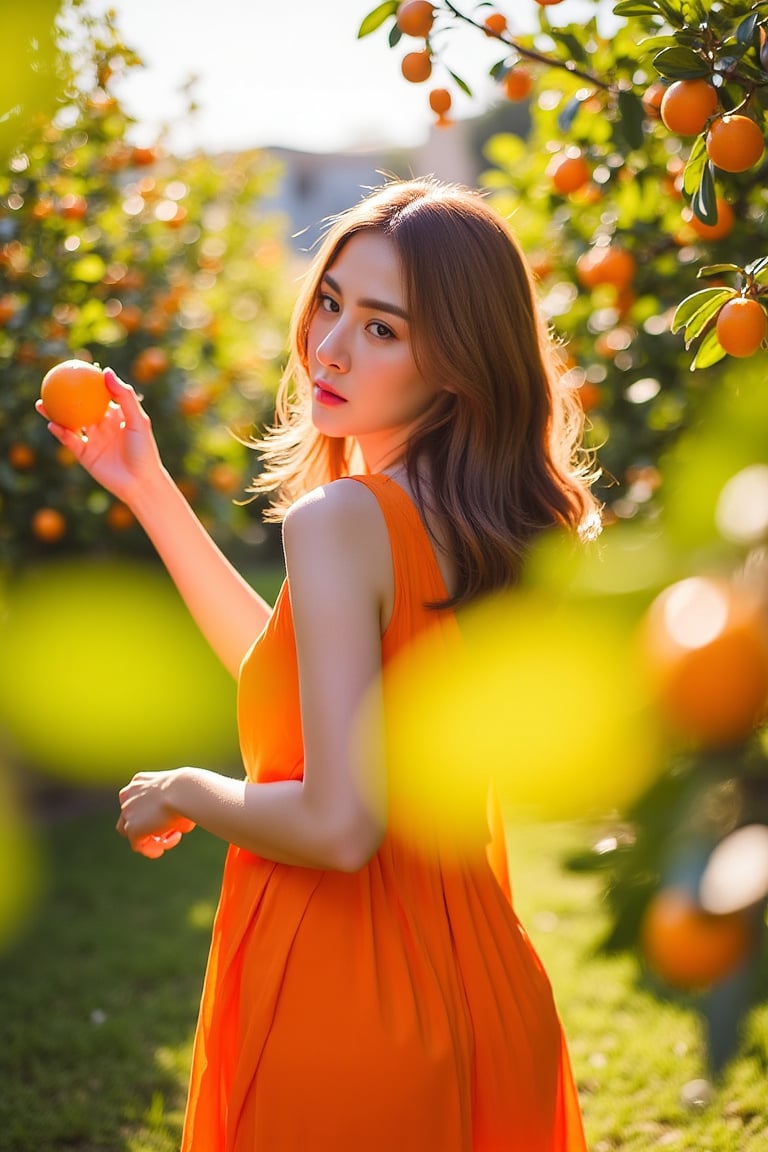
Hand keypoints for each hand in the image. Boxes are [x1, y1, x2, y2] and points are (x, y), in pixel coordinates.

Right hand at [36, 367, 164, 506]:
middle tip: (50, 383)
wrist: (140, 483)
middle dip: (64, 396)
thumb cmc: (144, 450)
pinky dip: (60, 432)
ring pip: (69, 423)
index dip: (88, 381)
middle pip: (79, 406)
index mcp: (115, 415)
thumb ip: (124, 396)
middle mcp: (101, 426)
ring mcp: (92, 440)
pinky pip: (69, 441)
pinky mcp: (85, 455)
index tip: (76, 367)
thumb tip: (106, 372)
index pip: (99, 394)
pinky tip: (53, 425)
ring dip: (54, 413)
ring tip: (41, 403)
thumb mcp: (138, 420)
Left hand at [116, 769, 195, 856]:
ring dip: (151, 839)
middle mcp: (128, 795)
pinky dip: (150, 849)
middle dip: (149, 827)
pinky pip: (138, 846)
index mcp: (138, 782)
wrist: (184, 790)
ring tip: (173, 838)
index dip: (150, 815)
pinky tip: (163, 849)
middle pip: (131, 818)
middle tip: (169, 832)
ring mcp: (128, 812)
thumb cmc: (189, 789)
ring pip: (133, 833)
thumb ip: (171, 804)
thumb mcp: (178, 793)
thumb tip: (179, 823)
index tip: (167, 819)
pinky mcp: (133, 828)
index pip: (135, 803)